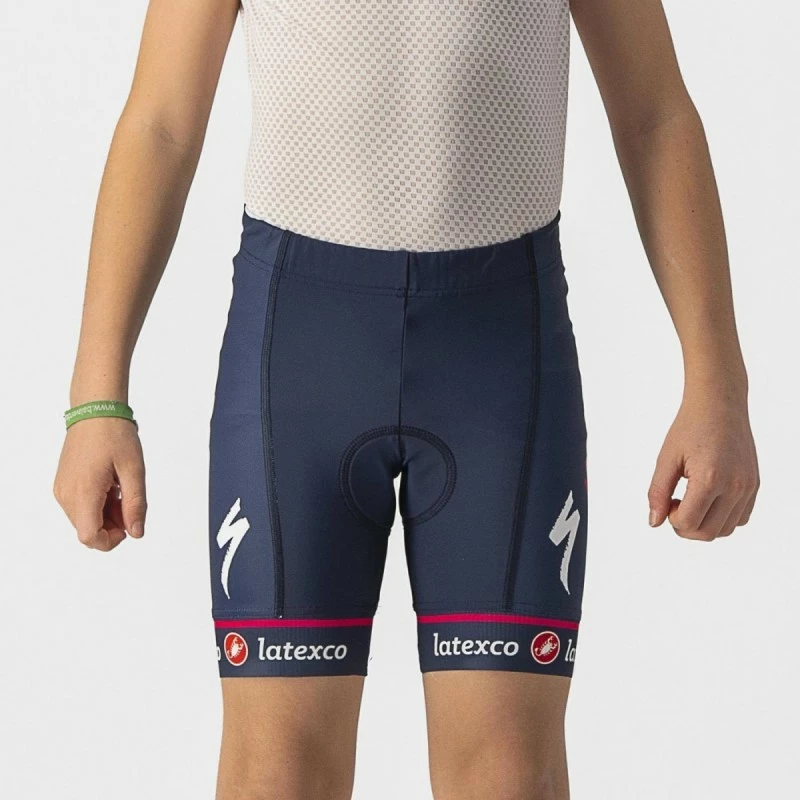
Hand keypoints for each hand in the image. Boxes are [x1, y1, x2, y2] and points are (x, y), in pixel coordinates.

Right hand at [54, 418, 146, 550]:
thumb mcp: (134, 470)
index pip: (89, 537)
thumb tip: (136, 533)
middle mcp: (66, 495)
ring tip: (120, 488)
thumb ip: (135, 504)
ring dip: (106, 514)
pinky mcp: (63, 484)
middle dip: (113, 525)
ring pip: (84, 520)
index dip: (112, 540)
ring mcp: (62, 489)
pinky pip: (80, 507)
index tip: (129, 523)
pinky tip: (111, 485)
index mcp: (83, 492)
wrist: (96, 410)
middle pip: (87, 531)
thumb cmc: (115, 435)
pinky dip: (98, 504)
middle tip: (129, 499)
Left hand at [648, 385, 758, 540]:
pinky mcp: (754, 485)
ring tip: (691, 500)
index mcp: (710, 479)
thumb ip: (658, 492)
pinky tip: (707, 499)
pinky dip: (722, 518)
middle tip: (675, 505)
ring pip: (726, 530)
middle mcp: (735, 486)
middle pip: (708, 533)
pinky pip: (741, 518)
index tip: (667, 501)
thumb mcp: (666, 459)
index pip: (689, 523)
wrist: (719, 404)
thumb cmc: (690, 427)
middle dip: (685, 527)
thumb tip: (654, 523)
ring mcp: (748, 487)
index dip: (671, 518)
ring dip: (704, 525)